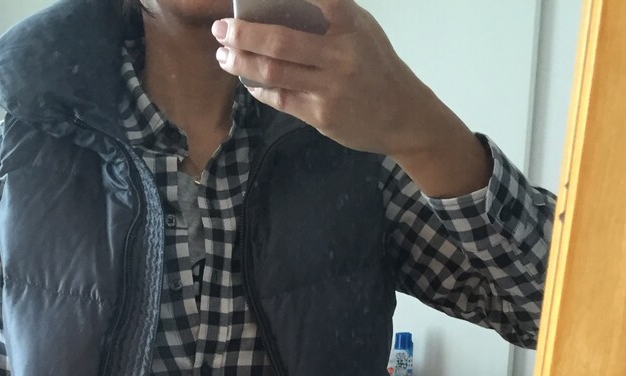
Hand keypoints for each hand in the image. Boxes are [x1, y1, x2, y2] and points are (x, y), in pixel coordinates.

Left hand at [213, 0, 490, 195]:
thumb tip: (286, 2)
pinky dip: (259, 88)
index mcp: (348, 23)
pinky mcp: (322, 115)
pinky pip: (281, 99)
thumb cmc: (378, 66)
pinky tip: (247, 81)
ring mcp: (329, 87)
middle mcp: (339, 53)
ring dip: (243, 63)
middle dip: (243, 34)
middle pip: (279, 40)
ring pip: (274, 72)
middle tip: (222, 29)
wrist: (403, 115)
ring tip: (224, 56)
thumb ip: (330, 14)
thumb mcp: (362, 29)